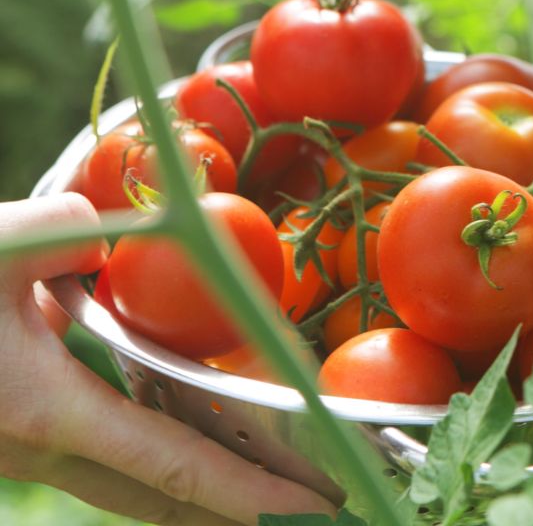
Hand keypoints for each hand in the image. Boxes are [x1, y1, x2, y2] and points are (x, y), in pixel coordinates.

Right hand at [0, 194, 335, 524]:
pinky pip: (101, 463)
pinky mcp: (13, 436)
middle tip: (316, 508)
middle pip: (164, 498)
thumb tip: (117, 222)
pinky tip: (181, 434)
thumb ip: (61, 229)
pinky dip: (152, 465)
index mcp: (47, 414)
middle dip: (239, 511)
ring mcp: (23, 452)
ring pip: (129, 489)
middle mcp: (41, 449)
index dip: (251, 494)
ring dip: (196, 495)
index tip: (316, 511)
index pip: (176, 466)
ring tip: (265, 491)